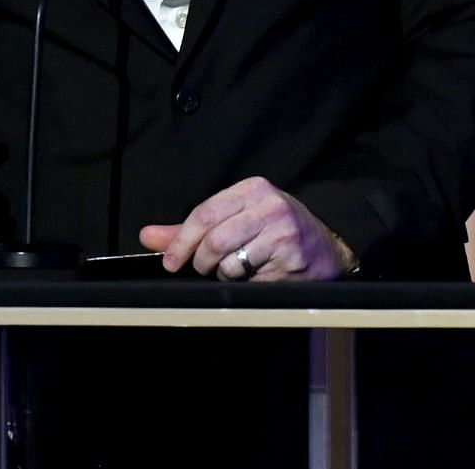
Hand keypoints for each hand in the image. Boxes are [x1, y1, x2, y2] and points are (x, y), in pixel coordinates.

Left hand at [138, 176, 355, 281]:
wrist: (327, 245)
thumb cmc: (273, 228)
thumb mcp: (237, 216)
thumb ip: (190, 228)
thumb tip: (147, 237)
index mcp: (253, 189)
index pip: (204, 213)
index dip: (181, 241)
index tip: (170, 262)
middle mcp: (270, 207)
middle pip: (214, 240)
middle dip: (200, 262)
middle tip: (202, 268)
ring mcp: (283, 235)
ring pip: (230, 264)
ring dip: (223, 275)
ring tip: (234, 270)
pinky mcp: (291, 262)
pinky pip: (250, 282)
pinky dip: (244, 285)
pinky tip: (255, 276)